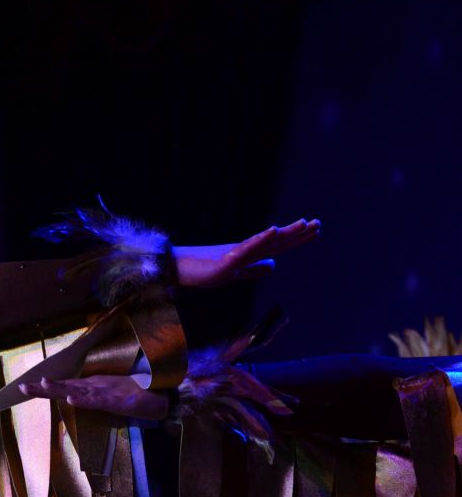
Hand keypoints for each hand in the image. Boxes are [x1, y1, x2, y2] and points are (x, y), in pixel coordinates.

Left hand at [14, 375, 170, 419]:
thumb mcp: (108, 398)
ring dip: (60, 388)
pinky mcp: (116, 400)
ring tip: (42, 385)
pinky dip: (84, 400)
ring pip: (77, 390)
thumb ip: (93, 399)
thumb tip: (74, 399)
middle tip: (21, 387)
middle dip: (42, 388)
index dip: (44, 388)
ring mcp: (104, 392)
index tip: (24, 388)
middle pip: (64, 386)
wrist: (161, 396)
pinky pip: (97, 401)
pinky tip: (71, 400)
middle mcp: (94, 386)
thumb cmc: (135, 395)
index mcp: (91, 387)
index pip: (63, 386)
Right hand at [173, 218, 319, 287]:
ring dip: (286, 233)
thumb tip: (273, 266)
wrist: (177, 269)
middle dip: (298, 234)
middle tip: (318, 223)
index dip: (296, 239)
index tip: (315, 230)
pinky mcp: (227, 260)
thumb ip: (253, 269)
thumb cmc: (202, 270)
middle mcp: (246, 250)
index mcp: (248, 254)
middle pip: (276, 242)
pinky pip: (247, 248)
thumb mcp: (234, 273)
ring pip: (266, 242)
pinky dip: (261, 239)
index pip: (277, 246)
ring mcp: (237, 253)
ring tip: (304, 224)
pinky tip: (273, 230)